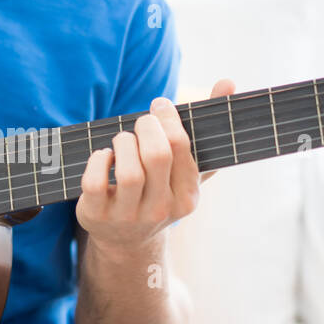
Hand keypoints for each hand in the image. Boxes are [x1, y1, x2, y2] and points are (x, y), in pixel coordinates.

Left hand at [76, 79, 235, 251]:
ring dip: (122, 142)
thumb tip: (228, 82)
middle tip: (141, 122)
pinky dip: (97, 159)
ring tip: (123, 140)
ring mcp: (128, 216)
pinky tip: (104, 156)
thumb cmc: (159, 191)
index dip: (168, 118)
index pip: (181, 147)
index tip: (159, 106)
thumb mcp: (186, 170)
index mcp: (187, 197)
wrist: (125, 240)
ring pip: (128, 171)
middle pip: (157, 155)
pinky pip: (95, 181)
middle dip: (146, 127)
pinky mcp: (96, 216)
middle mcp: (161, 209)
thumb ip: (206, 128)